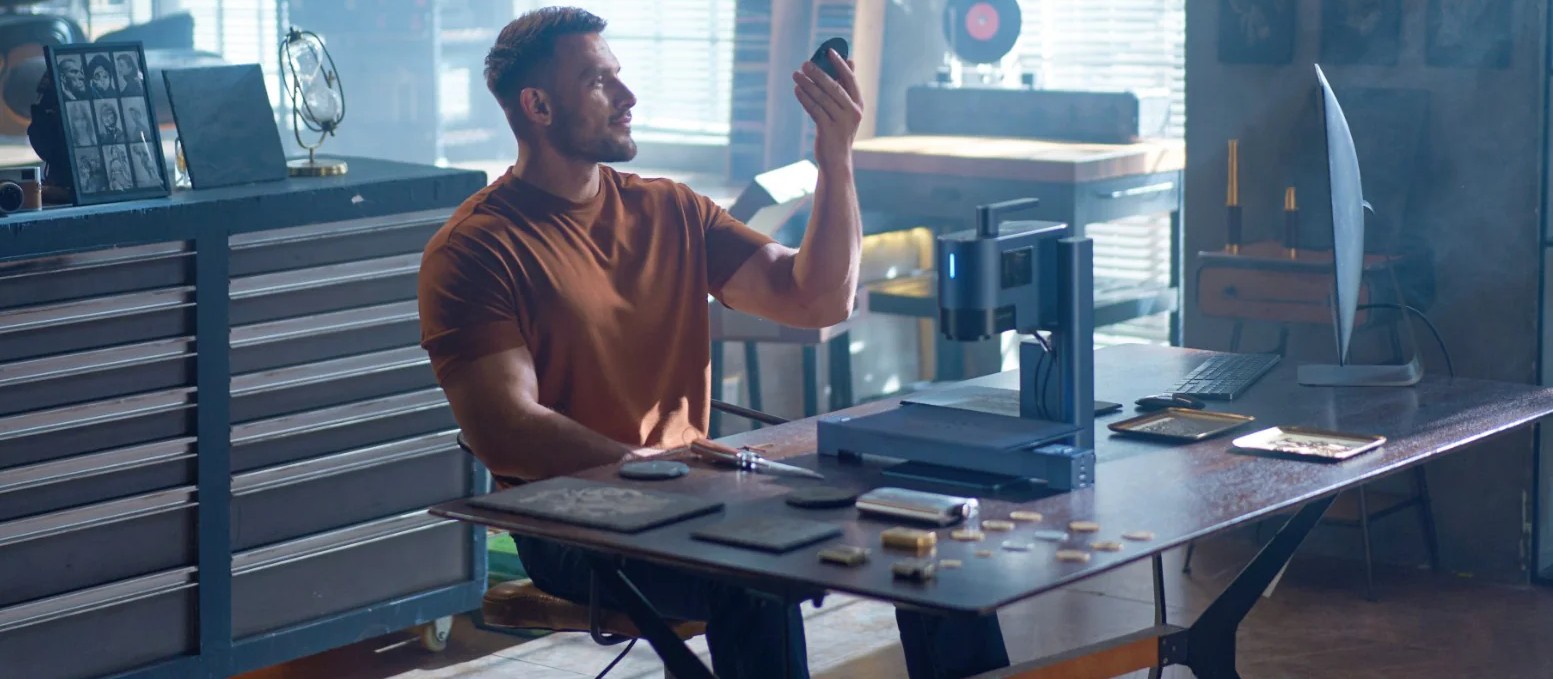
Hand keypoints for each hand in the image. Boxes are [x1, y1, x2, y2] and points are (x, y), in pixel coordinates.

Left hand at [793, 50, 862, 170]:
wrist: (836, 159)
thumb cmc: (839, 130)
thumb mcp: (846, 109)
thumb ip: (846, 87)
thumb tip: (849, 61)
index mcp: (858, 104)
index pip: (850, 79)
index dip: (840, 64)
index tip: (829, 50)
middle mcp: (853, 112)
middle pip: (834, 87)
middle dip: (819, 73)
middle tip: (805, 63)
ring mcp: (841, 122)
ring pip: (822, 98)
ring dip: (807, 84)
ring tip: (796, 74)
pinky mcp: (828, 130)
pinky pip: (814, 110)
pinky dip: (805, 98)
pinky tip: (797, 89)